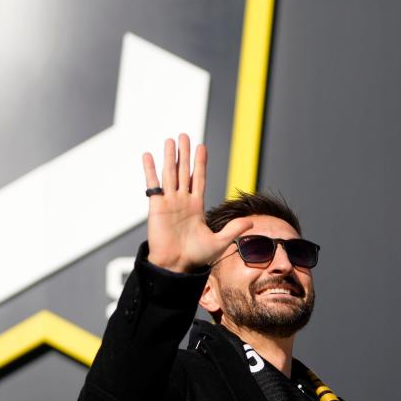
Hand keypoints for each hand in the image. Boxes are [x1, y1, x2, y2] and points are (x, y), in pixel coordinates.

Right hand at [142, 134, 252, 271]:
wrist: (176, 265)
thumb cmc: (195, 257)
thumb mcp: (219, 241)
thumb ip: (234, 229)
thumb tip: (252, 221)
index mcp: (196, 206)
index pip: (199, 178)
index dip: (200, 163)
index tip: (201, 147)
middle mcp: (182, 201)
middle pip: (184, 171)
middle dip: (185, 153)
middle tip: (185, 135)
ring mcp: (169, 202)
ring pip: (170, 173)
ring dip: (170, 156)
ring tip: (171, 139)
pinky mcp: (156, 206)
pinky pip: (153, 184)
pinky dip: (150, 169)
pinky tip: (148, 155)